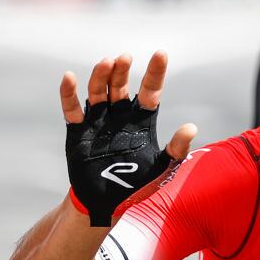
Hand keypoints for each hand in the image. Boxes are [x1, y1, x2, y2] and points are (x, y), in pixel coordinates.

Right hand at [60, 51, 196, 226]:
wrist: (107, 206)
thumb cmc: (138, 188)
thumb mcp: (162, 169)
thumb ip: (176, 150)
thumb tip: (191, 127)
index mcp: (142, 122)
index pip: (150, 91)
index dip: (155, 72)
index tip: (160, 53)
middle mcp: (120, 116)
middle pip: (120, 87)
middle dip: (122, 72)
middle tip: (125, 58)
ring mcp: (98, 122)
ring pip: (98, 93)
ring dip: (101, 77)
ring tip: (106, 62)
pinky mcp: (79, 133)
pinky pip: (72, 110)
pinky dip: (69, 94)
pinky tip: (68, 78)